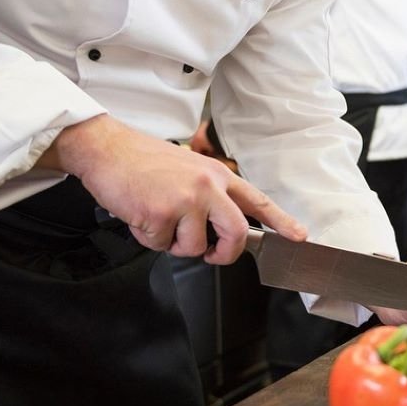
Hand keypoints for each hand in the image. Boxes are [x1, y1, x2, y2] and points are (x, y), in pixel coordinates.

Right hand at [40, 114, 305, 263]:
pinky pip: (161, 245)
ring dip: (173, 244)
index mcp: (216, 174)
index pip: (257, 200)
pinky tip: (139, 215)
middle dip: (225, 254)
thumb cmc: (142, 161)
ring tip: (157, 219)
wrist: (107, 150)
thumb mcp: (187, 169)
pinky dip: (148, 238)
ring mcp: (185, 199)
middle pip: (236, 233)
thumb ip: (208, 194)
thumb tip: (218, 228)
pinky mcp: (161, 213)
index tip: (299, 236)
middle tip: (213, 255)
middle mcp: (207, 185)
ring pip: (194, 247)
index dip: (281, 221)